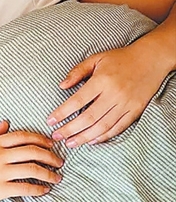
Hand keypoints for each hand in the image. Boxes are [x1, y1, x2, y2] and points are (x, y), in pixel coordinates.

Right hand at [0, 121, 62, 201]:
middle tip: (59, 161)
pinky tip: (44, 191)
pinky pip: (25, 188)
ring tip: (56, 177)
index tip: (51, 144)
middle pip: (32, 151)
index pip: (22, 136)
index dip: (40, 139)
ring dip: (49, 174)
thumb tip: (6, 123)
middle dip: (50, 156)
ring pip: (33, 169)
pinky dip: (38, 189)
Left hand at [46, 45, 164, 147]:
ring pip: (103, 125)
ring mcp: (126, 103)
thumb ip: (77, 72)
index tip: (50, 121)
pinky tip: (91, 140)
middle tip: (57, 136)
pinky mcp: (136, 110)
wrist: (151, 59)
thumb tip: (61, 86)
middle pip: (89, 117)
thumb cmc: (120, 59)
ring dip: (85, 137)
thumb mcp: (96, 59)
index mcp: (102, 80)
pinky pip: (119, 127)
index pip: (78, 101)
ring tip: (71, 143)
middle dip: (70, 129)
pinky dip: (104, 136)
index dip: (62, 113)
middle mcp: (114, 94)